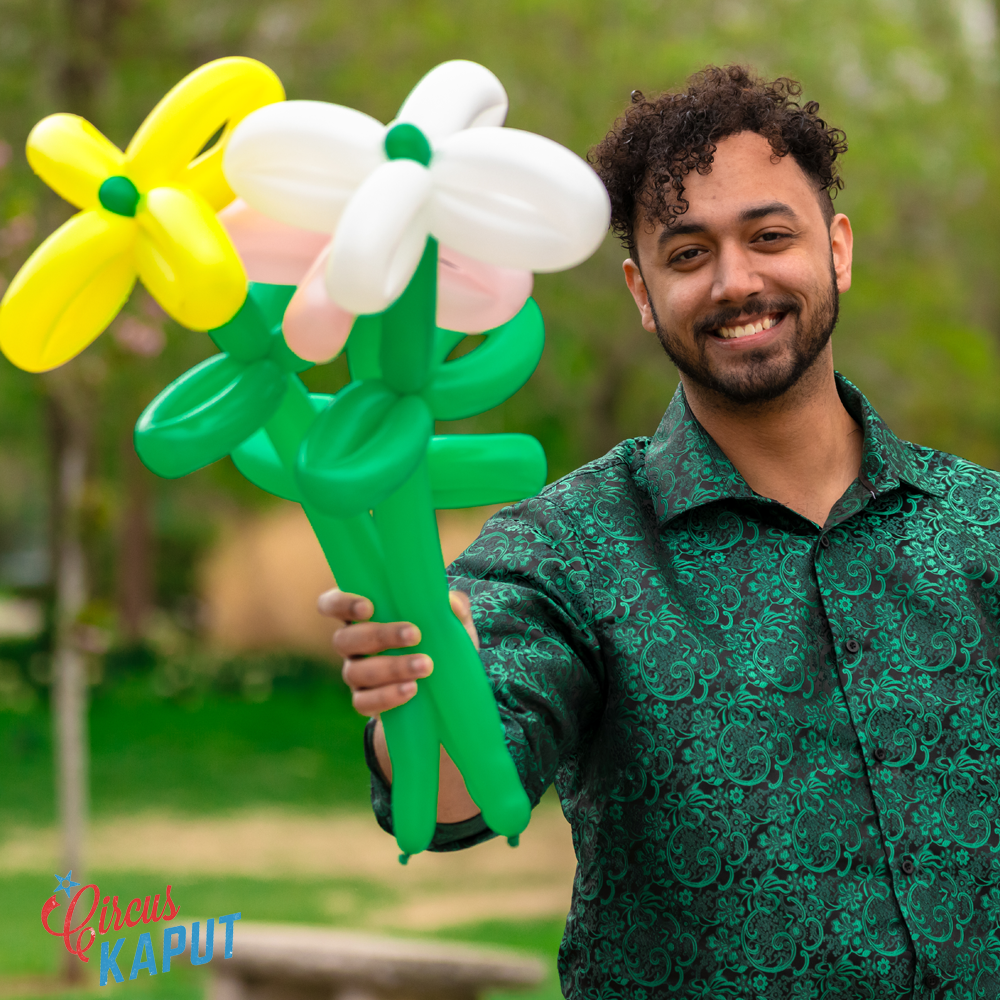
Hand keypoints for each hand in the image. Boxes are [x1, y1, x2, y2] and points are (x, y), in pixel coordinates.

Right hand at [318, 588, 479, 715]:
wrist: (445, 689)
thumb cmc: (440, 643)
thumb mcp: (453, 624)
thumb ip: (455, 607)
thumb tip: (450, 602)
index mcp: (363, 616)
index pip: (331, 604)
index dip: (342, 603)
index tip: (369, 606)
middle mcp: (351, 644)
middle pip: (344, 639)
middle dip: (379, 635)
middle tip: (415, 634)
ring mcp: (355, 674)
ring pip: (355, 672)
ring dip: (391, 667)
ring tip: (425, 666)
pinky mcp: (364, 701)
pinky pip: (364, 702)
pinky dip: (387, 696)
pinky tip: (412, 690)